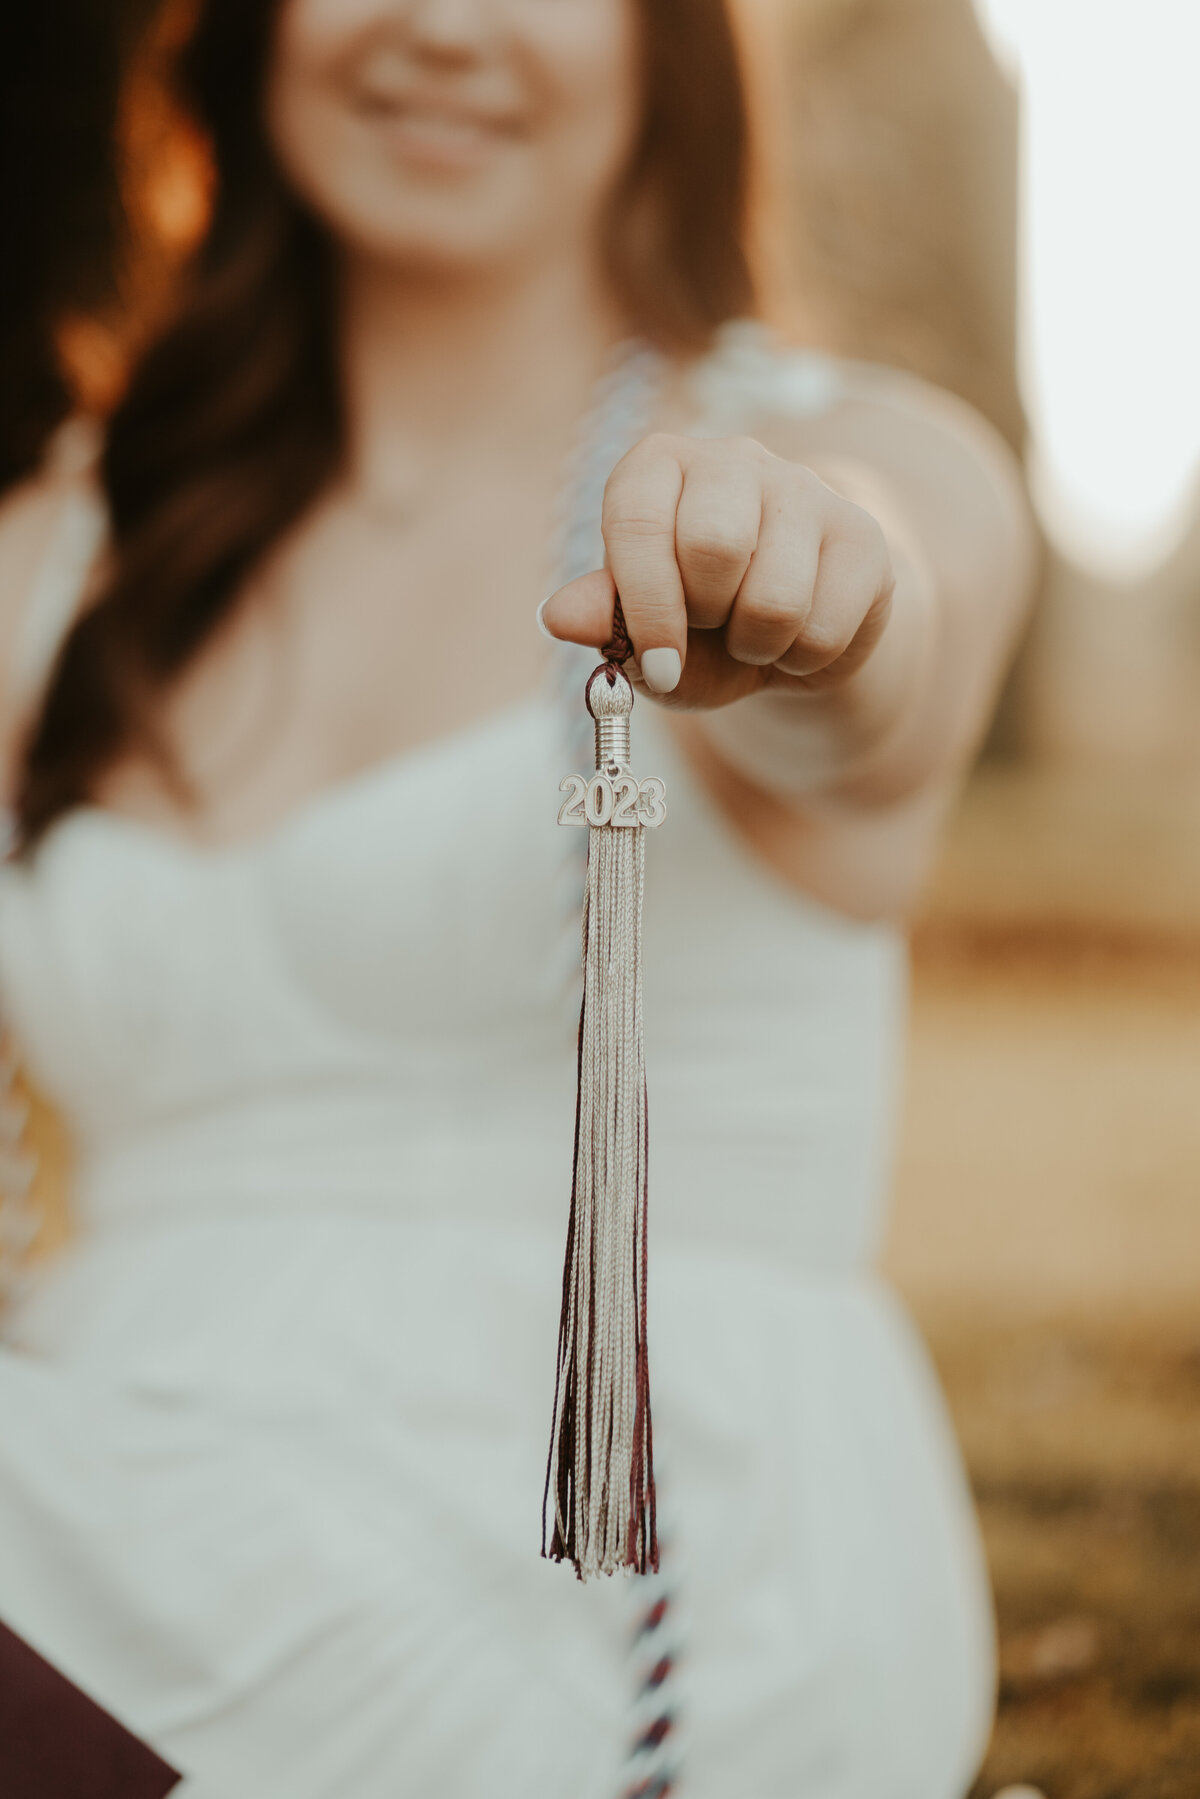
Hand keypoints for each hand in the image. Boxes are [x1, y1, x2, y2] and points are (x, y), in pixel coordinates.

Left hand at [540, 434, 896, 705]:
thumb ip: (602, 621)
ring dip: (755, 647)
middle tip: (708, 626)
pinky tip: (796, 637)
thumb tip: (559, 616)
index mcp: (657, 468)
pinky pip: (825, 627)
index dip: (646, 608)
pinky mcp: (861, 534)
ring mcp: (804, 488)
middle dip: (705, 617)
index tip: (656, 664)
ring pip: (775, 599)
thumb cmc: (696, 630)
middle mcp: (731, 459)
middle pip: (714, 547)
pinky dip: (802, 659)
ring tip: (751, 635)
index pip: (640, 524)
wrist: (786, 637)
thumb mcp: (640, 634)